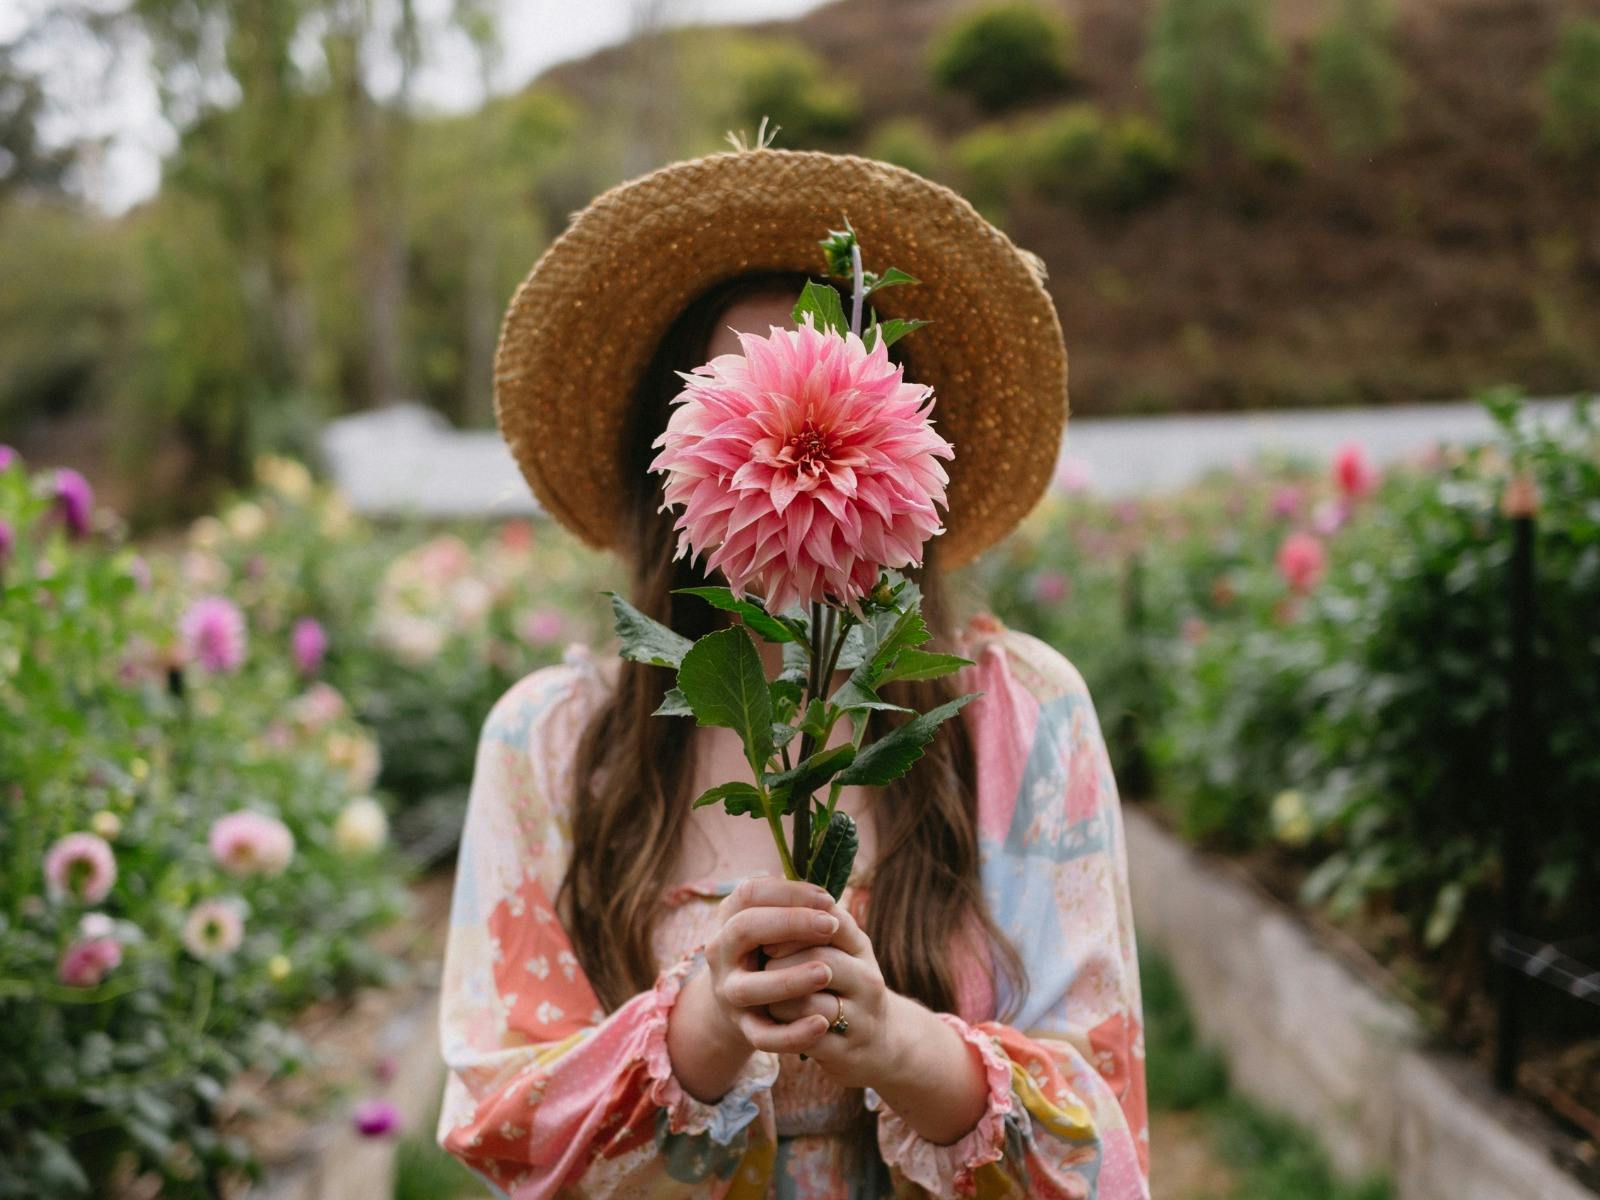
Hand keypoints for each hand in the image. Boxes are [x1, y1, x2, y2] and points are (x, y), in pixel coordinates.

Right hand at [668, 875, 842, 1101]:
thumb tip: (829, 902)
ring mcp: (730, 992)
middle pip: (744, 929)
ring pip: (750, 987)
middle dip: (789, 923)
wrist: (747, 1002)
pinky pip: (763, 1037)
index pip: (750, 893)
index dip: (788, 892)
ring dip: (789, 979)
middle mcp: (722, 952)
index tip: (827, 898)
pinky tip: (822, 1023)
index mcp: (730, 918)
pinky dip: (792, 1033)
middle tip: (831, 925)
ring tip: (826, 972)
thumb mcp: (776, 924)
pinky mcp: (743, 1028)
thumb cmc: (771, 949)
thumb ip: (797, 909)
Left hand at [762, 899, 903, 1087]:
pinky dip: (783, 1028)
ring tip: (768, 995)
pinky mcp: (845, 1052)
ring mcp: (860, 1016)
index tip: (767, 931)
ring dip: (777, 996)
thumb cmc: (842, 985)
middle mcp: (867, 978)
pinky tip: (777, 1021)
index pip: (827, 918)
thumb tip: (766, 883)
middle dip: (779, 961)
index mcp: (858, 944)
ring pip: (806, 1000)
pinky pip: (803, 1036)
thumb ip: (807, 918)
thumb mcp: (836, 947)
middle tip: (763, 963)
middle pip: (817, 957)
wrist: (876, 1044)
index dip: (789, 921)